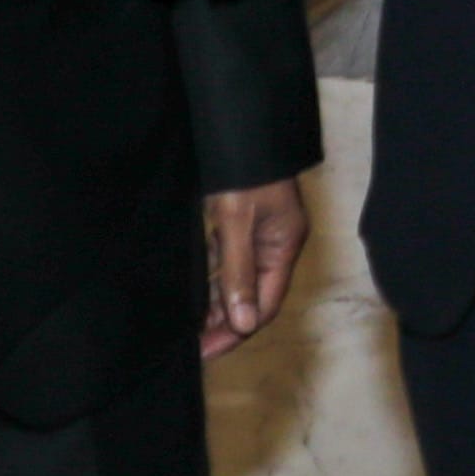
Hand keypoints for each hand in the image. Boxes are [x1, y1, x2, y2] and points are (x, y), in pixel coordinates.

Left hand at [200, 177, 308, 357]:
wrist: (240, 125)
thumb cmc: (243, 170)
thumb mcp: (236, 221)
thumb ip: (239, 272)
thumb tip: (244, 323)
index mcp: (283, 246)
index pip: (265, 304)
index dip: (237, 331)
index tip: (207, 350)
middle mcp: (274, 244)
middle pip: (253, 296)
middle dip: (225, 323)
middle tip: (194, 347)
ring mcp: (259, 233)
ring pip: (238, 280)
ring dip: (217, 304)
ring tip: (191, 329)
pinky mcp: (241, 222)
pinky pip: (228, 260)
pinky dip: (213, 279)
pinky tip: (195, 294)